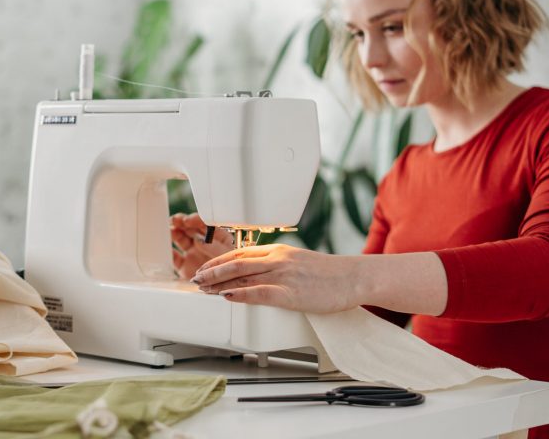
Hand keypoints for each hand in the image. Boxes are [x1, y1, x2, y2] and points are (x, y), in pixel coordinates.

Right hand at [170, 213, 233, 279]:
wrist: (229, 290)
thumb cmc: (233, 271)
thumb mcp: (227, 256)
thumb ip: (214, 247)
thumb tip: (199, 238)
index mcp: (217, 237)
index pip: (205, 224)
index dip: (195, 220)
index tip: (188, 220)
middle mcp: (203, 243)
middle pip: (190, 228)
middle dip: (181, 222)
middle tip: (174, 221)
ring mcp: (193, 253)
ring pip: (180, 239)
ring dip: (173, 233)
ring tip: (169, 231)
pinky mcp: (185, 266)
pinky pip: (174, 257)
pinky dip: (169, 252)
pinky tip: (166, 248)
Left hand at [190, 244, 367, 313]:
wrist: (353, 277)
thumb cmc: (330, 274)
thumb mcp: (300, 262)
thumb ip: (279, 266)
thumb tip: (261, 275)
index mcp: (279, 251)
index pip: (240, 253)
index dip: (219, 261)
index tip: (205, 268)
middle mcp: (278, 259)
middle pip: (235, 262)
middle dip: (211, 271)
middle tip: (195, 279)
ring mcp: (283, 275)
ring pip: (242, 276)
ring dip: (218, 283)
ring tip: (203, 289)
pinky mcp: (291, 294)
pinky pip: (259, 293)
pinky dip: (239, 294)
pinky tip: (226, 297)